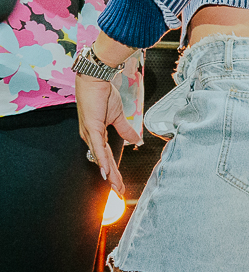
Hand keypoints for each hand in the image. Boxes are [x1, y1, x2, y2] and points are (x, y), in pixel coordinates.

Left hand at [76, 73, 139, 195]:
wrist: (96, 80)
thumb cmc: (103, 95)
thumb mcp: (119, 116)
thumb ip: (125, 129)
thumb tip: (135, 139)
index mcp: (96, 135)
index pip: (107, 156)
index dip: (113, 170)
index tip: (120, 183)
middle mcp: (90, 137)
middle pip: (103, 161)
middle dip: (112, 177)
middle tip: (119, 191)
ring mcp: (90, 134)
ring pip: (101, 158)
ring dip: (109, 173)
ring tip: (115, 185)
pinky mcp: (92, 128)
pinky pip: (98, 148)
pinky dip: (103, 160)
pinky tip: (106, 171)